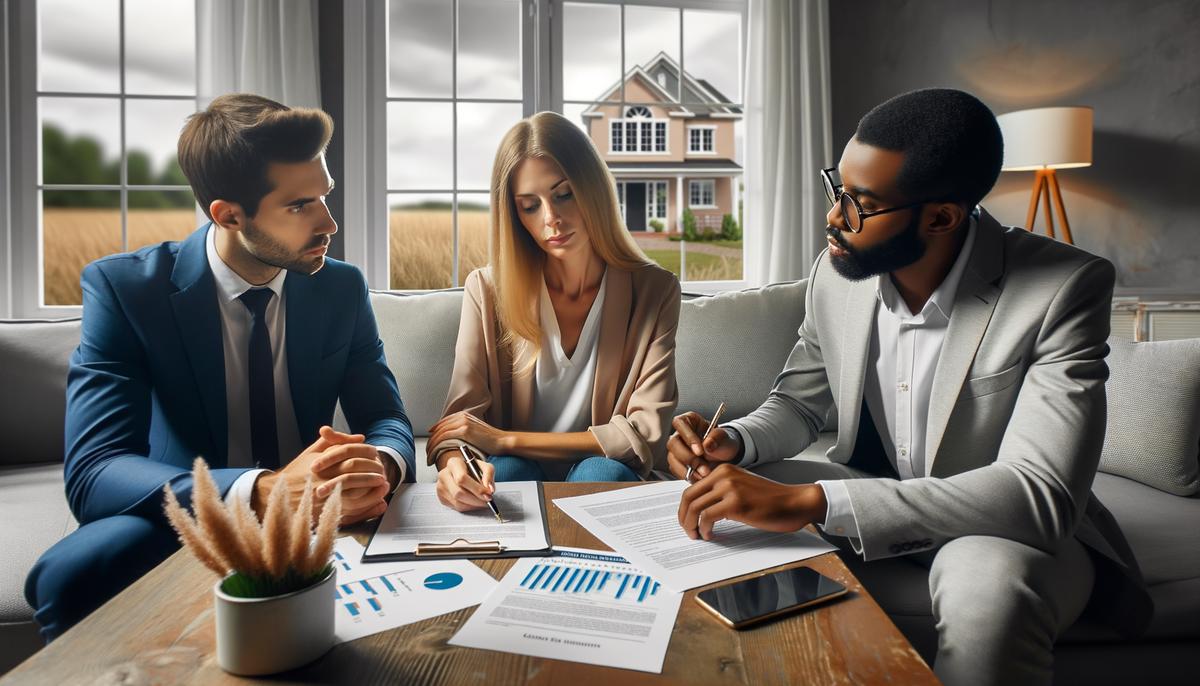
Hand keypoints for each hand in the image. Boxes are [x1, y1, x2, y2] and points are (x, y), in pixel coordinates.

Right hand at [252, 426, 388, 524]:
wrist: (274, 495)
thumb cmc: (295, 472)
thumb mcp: (312, 452)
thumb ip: (336, 442)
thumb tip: (360, 438)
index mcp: (320, 461)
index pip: (349, 453)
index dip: (366, 454)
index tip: (376, 455)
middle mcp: (321, 476)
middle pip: (353, 470)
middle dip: (371, 470)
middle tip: (383, 471)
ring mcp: (321, 495)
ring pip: (353, 490)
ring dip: (371, 488)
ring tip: (382, 485)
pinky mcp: (322, 511)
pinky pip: (348, 509)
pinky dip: (364, 505)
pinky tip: (374, 503)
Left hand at [427, 412, 508, 457]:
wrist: (502, 442)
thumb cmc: (491, 441)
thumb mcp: (475, 433)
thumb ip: (464, 433)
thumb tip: (454, 440)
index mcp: (464, 416)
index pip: (443, 423)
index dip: (434, 432)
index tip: (429, 442)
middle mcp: (462, 416)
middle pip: (439, 428)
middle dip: (431, 441)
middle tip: (427, 452)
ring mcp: (463, 422)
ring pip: (440, 433)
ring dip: (431, 446)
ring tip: (429, 457)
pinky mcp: (464, 430)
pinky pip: (445, 437)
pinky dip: (437, 447)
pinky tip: (434, 455)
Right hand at [434, 452, 496, 511]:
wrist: (461, 471)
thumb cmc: (473, 469)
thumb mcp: (484, 466)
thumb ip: (488, 475)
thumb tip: (490, 489)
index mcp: (453, 463)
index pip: (462, 478)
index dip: (476, 488)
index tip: (488, 494)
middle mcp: (444, 474)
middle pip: (458, 492)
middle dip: (476, 500)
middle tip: (487, 501)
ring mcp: (441, 487)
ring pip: (458, 502)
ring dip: (473, 505)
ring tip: (482, 501)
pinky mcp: (441, 498)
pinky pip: (456, 507)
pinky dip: (468, 507)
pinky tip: (474, 502)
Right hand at [667, 411, 740, 481]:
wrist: (725, 457)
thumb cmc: (723, 443)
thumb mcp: (725, 437)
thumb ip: (717, 438)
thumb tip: (707, 445)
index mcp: (689, 421)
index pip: (680, 423)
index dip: (688, 437)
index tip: (700, 451)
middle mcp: (679, 435)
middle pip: (673, 444)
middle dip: (688, 458)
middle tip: (704, 468)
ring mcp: (677, 450)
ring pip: (672, 459)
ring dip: (688, 470)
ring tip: (704, 475)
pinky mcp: (677, 464)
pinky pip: (676, 471)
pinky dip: (688, 476)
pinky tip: (700, 478)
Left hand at [676, 464, 827, 539]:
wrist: (795, 502)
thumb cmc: (771, 500)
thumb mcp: (742, 487)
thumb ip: (722, 492)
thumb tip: (700, 509)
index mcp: (724, 470)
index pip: (692, 488)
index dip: (685, 508)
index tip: (688, 521)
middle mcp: (724, 475)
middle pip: (688, 497)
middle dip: (683, 517)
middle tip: (688, 531)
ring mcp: (729, 488)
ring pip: (694, 507)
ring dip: (691, 525)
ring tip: (697, 536)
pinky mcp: (735, 503)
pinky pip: (707, 517)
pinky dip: (704, 529)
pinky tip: (710, 535)